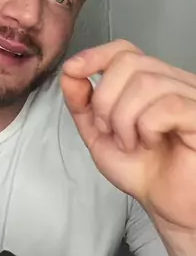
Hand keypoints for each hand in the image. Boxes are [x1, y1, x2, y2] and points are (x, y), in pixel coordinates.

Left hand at [61, 40, 195, 232]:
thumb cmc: (144, 171)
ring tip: (132, 143)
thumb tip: (70, 72)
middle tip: (110, 131)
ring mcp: (191, 96)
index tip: (74, 71)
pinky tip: (151, 143)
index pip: (125, 49)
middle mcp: (174, 82)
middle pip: (130, 63)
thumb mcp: (99, 135)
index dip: (96, 55)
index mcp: (152, 81)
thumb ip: (82, 104)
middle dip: (106, 99)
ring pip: (146, 83)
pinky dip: (147, 127)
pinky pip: (167, 105)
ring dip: (125, 118)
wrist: (167, 206)